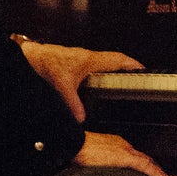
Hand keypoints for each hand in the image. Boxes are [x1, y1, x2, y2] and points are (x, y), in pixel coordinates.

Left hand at [14, 40, 140, 123]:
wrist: (33, 57)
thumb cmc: (47, 63)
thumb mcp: (63, 86)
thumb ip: (73, 104)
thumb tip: (82, 118)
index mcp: (91, 60)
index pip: (118, 59)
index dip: (132, 64)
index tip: (143, 69)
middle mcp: (89, 57)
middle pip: (114, 59)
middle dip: (127, 67)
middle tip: (137, 75)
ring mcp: (83, 59)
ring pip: (104, 62)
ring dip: (115, 68)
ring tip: (123, 79)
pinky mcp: (76, 62)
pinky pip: (95, 65)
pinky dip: (102, 72)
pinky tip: (100, 81)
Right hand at [72, 130, 170, 175]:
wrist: (74, 144)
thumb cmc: (76, 151)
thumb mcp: (88, 159)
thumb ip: (96, 165)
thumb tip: (94, 175)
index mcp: (114, 145)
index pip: (132, 155)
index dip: (141, 163)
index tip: (147, 170)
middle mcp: (122, 145)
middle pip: (142, 157)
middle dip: (152, 166)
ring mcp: (125, 150)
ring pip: (147, 161)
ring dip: (155, 170)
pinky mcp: (126, 157)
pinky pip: (146, 166)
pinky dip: (156, 172)